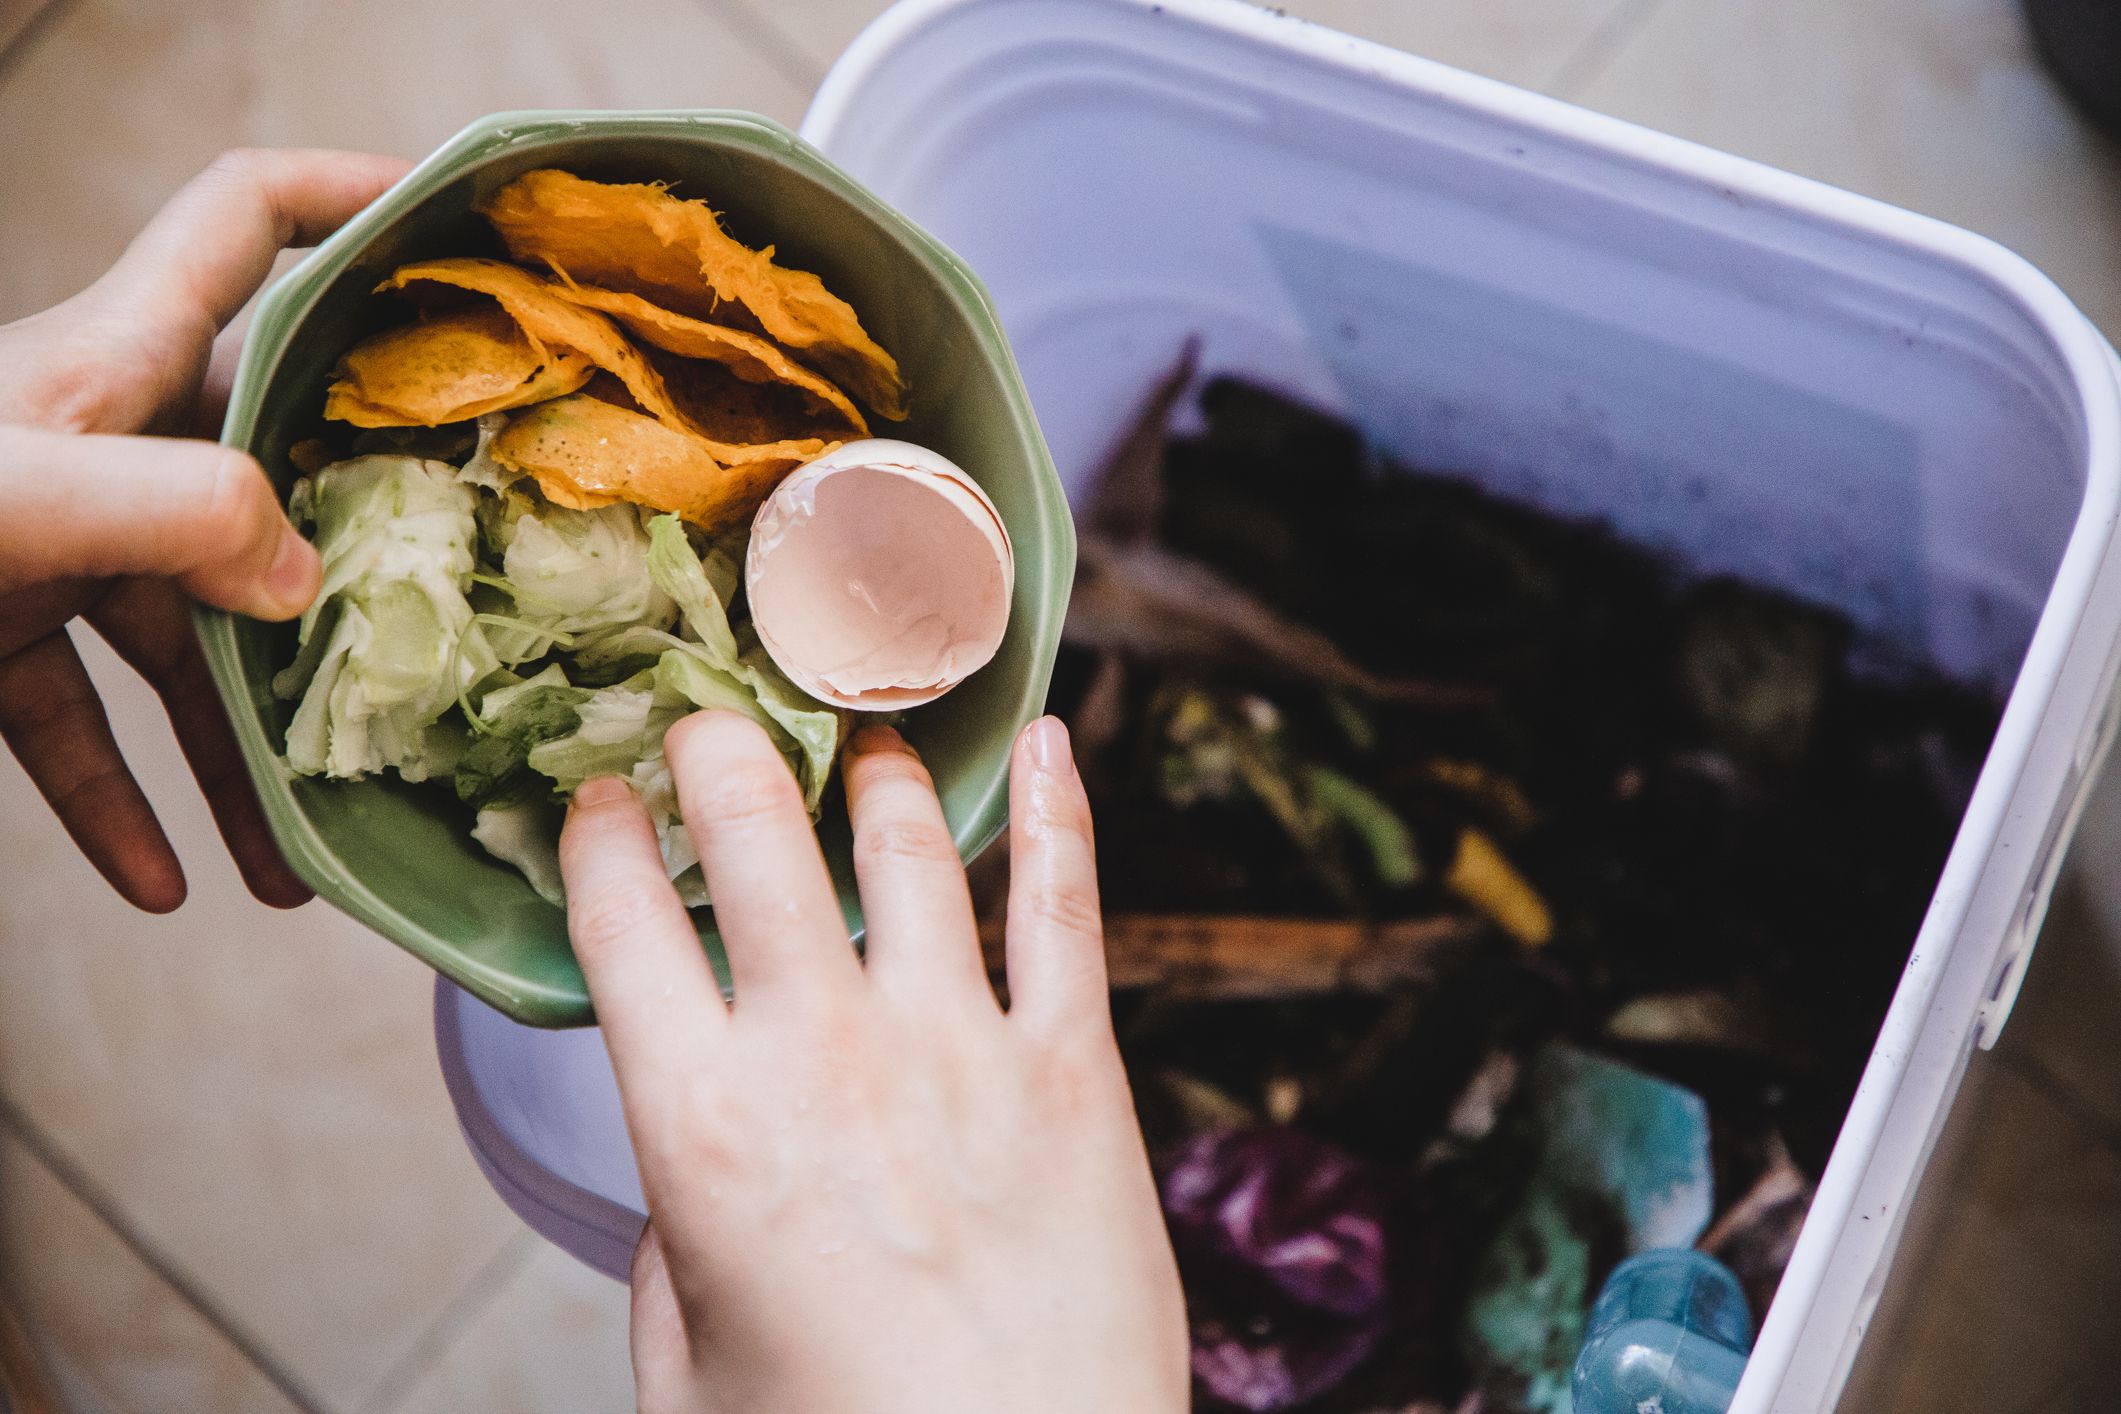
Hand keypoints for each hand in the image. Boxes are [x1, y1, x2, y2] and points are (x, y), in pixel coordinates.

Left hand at [0, 148, 409, 910]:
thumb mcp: (20, 493)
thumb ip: (179, 511)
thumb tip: (300, 580)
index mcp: (119, 363)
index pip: (251, 222)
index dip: (351, 194)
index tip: (449, 227)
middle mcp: (106, 443)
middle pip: (268, 485)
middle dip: (349, 578)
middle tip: (427, 649)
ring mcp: (53, 543)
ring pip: (184, 642)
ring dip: (238, 753)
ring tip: (295, 863)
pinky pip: (80, 723)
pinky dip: (121, 802)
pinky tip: (165, 883)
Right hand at [560, 714, 1189, 1413]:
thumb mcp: (685, 1368)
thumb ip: (676, 1240)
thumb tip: (698, 1160)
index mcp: (703, 1126)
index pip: (620, 922)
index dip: (596, 836)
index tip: (595, 800)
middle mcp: (827, 1054)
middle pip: (756, 833)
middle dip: (720, 748)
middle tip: (713, 720)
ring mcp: (962, 1047)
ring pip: (908, 842)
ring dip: (873, 767)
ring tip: (862, 733)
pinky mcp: (1075, 1071)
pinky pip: (1065, 905)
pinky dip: (1059, 808)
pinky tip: (1049, 741)